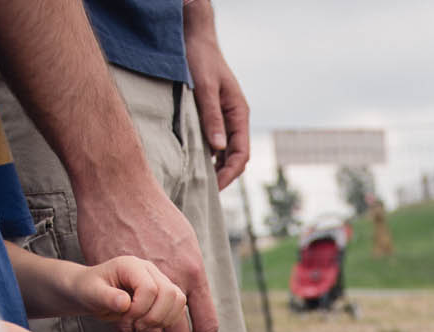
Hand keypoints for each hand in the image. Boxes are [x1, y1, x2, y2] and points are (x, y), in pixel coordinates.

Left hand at [68, 256, 188, 331]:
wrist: (90, 292)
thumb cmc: (88, 289)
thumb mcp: (90, 292)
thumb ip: (106, 297)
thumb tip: (124, 303)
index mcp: (132, 266)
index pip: (150, 288)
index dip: (140, 310)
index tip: (125, 320)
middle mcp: (150, 272)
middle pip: (171, 294)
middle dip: (155, 318)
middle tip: (136, 327)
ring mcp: (160, 283)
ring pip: (179, 303)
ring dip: (163, 323)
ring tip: (141, 330)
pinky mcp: (163, 297)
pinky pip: (177, 312)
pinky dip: (166, 326)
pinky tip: (148, 330)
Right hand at [74, 185, 212, 331]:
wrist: (119, 190)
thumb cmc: (153, 211)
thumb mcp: (185, 240)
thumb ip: (192, 271)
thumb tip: (195, 296)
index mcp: (194, 274)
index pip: (207, 326)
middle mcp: (173, 283)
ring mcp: (144, 287)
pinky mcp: (117, 284)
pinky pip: (124, 323)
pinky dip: (125, 330)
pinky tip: (124, 323)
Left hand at [183, 3, 249, 190]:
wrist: (194, 38)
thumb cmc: (200, 59)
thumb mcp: (205, 88)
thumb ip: (212, 117)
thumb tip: (218, 148)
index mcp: (239, 114)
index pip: (241, 154)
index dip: (229, 174)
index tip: (213, 188)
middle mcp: (235, 119)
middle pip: (235, 157)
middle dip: (223, 176)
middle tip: (202, 191)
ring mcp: (224, 118)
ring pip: (224, 152)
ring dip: (214, 167)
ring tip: (196, 182)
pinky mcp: (212, 116)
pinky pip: (213, 142)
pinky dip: (206, 155)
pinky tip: (192, 162)